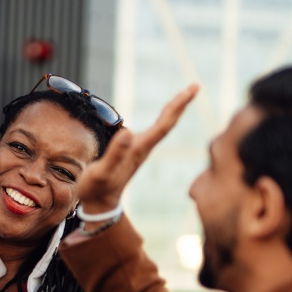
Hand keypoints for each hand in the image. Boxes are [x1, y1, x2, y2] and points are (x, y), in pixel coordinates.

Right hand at [75, 84, 199, 215]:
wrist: (100, 204)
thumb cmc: (97, 188)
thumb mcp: (102, 171)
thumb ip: (114, 153)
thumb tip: (128, 131)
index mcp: (139, 149)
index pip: (163, 124)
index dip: (177, 106)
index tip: (190, 90)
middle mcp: (144, 148)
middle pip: (167, 123)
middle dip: (181, 103)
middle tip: (195, 86)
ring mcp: (140, 150)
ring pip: (163, 126)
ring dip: (173, 109)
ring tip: (183, 95)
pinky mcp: (134, 151)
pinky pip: (154, 130)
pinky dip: (162, 118)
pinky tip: (163, 114)